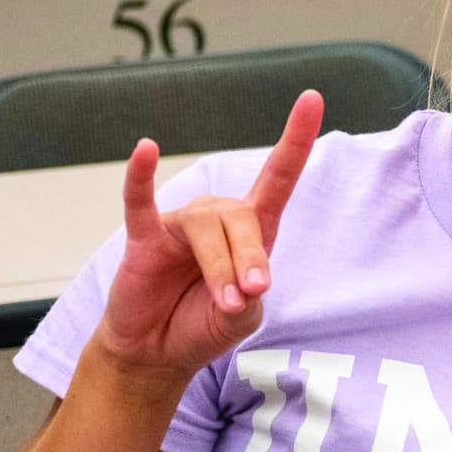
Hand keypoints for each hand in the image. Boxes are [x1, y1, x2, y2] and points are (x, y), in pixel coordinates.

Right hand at [93, 91, 321, 381]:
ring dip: (219, 266)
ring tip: (226, 301)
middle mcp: (217, 218)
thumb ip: (249, 297)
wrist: (159, 352)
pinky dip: (141, 176)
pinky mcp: (143, 237)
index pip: (279, 177)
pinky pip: (139, 201)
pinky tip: (145, 150)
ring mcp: (179, 225)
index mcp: (253, 232)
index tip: (311, 98)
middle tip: (250, 294)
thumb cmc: (205, 324)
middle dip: (249, 257)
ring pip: (205, 227)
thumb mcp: (243, 318)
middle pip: (242, 216)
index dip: (295, 140)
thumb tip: (244, 283)